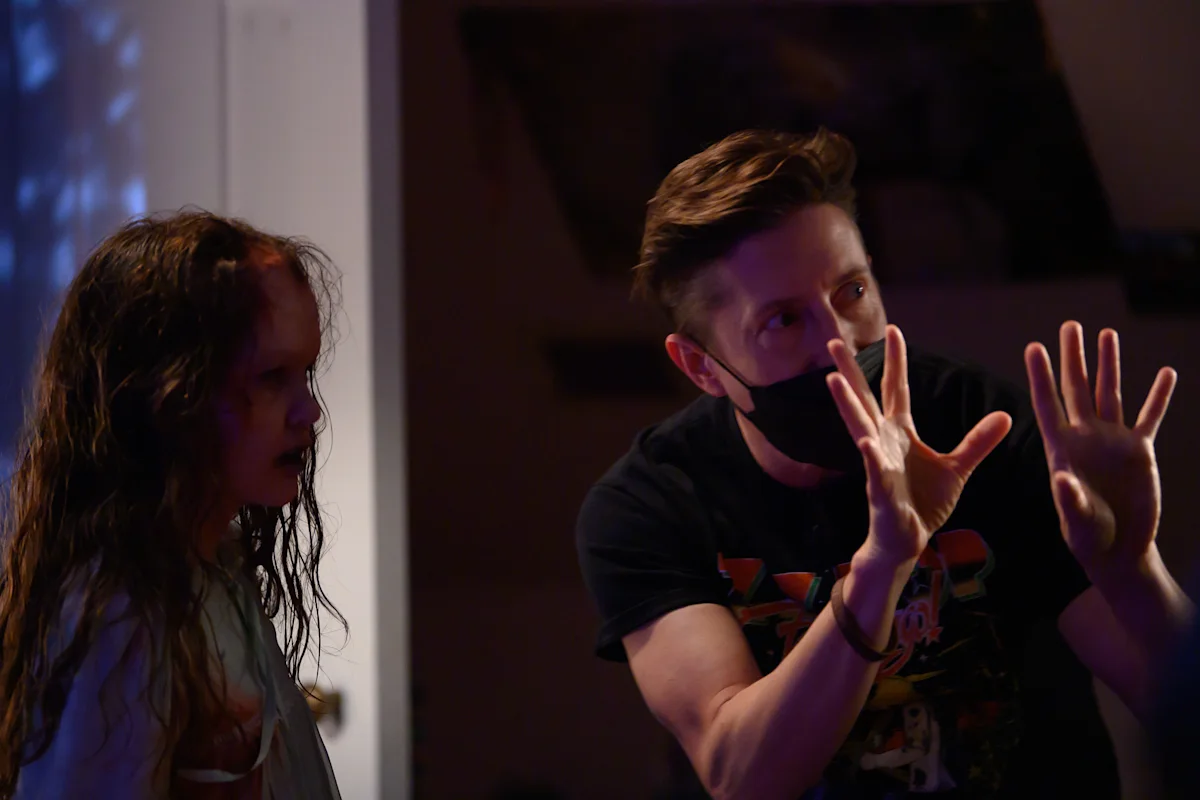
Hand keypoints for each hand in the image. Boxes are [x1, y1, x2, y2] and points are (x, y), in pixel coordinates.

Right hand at [827, 325, 1012, 566]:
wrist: (908, 539)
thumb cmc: (924, 503)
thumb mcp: (958, 468)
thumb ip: (977, 441)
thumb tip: (1006, 416)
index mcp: (900, 432)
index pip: (896, 388)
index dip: (895, 360)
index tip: (893, 330)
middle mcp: (883, 441)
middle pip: (865, 398)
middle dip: (851, 371)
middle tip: (833, 342)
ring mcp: (878, 463)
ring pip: (860, 427)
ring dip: (847, 403)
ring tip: (834, 379)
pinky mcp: (880, 490)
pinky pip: (875, 470)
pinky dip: (872, 457)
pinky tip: (867, 443)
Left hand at [1024, 321, 1176, 578]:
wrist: (1119, 549)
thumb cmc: (1089, 537)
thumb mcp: (1076, 520)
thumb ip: (1069, 500)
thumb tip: (1062, 478)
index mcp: (1062, 449)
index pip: (1048, 404)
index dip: (1041, 376)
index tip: (1034, 346)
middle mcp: (1085, 438)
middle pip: (1077, 388)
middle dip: (1073, 357)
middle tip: (1070, 325)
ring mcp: (1112, 441)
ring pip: (1111, 393)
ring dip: (1110, 364)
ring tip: (1106, 333)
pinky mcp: (1140, 451)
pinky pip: (1149, 417)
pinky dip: (1159, 396)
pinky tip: (1165, 373)